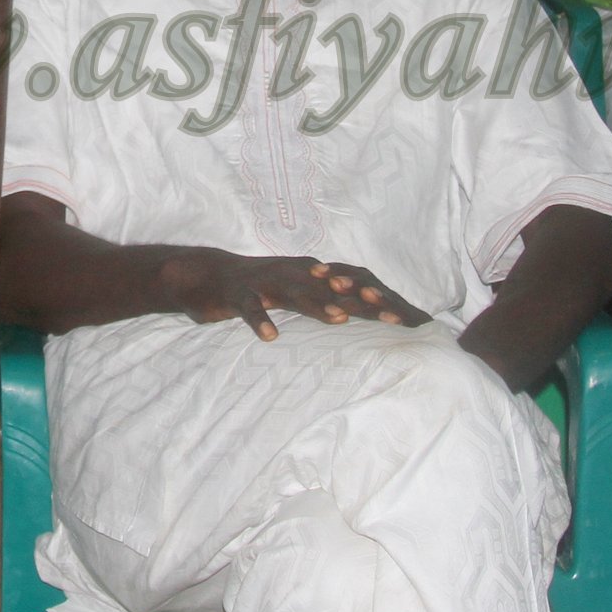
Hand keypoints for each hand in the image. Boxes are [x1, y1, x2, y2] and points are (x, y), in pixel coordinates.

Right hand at [155, 250, 428, 340]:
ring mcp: (265, 282)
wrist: (206, 274)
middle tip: (390, 318)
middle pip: (332, 290)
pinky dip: (260, 320)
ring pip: (295, 294)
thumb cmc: (256, 288)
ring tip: (339, 319)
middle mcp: (292, 275)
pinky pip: (251, 308)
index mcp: (308, 274)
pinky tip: (271, 337)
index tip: (406, 318)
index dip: (376, 302)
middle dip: (362, 303)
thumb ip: (322, 299)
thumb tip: (358, 313)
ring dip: (316, 306)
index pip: (348, 289)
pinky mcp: (238, 294)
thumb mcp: (293, 292)